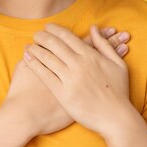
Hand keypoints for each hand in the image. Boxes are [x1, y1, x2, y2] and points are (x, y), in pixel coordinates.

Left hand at [23, 24, 131, 138]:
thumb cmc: (118, 92)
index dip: (54, 29)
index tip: (47, 27)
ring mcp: (70, 79)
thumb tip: (93, 27)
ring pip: (47, 57)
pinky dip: (34, 64)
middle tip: (36, 34)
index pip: (67, 36)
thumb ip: (104, 44)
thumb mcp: (118, 64)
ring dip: (36, 48)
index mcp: (90, 55)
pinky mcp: (62, 94)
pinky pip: (44, 75)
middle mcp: (78, 64)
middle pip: (54, 44)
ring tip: (29, 45)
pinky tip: (27, 59)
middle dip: (42, 36)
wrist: (115, 118)